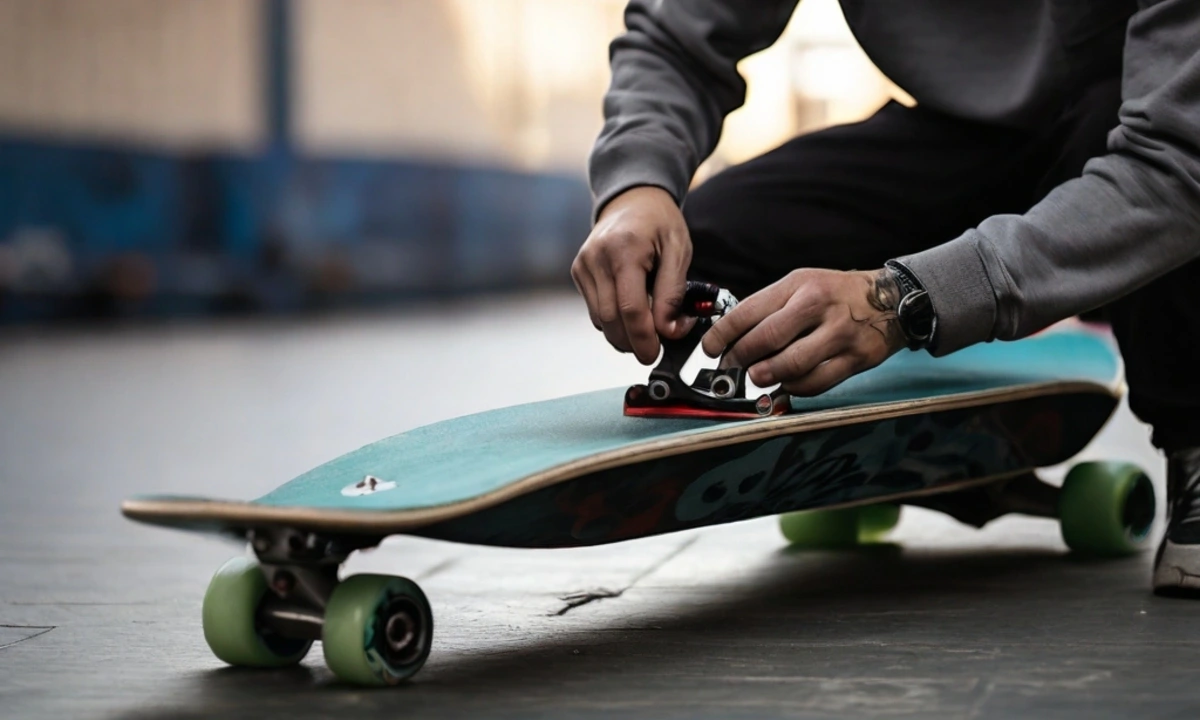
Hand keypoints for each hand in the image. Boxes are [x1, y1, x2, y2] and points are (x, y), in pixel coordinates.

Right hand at [571, 186, 692, 364]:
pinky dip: (613, 320)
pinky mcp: (578, 272)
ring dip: (623, 335)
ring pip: (600, 320)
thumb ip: (674, 293)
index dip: (643, 338)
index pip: (630, 308)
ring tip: (647, 329)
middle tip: (654, 349)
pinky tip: (630, 312)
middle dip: (633, 343)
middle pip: (611, 320)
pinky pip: (595, 310)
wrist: (632, 198)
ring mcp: (583, 265)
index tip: (655, 354)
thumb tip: (668, 331)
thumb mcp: (679, 251)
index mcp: (624, 250)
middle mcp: (597, 258)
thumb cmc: (660, 223)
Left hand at [700, 268, 907, 395]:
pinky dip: (795, 387)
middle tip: (731, 367)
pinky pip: (817, 382)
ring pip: (792, 364)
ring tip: (757, 377)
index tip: (710, 348)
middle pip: (767, 339)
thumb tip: (733, 337)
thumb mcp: (802, 284)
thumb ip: (770, 307)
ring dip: (767, 376)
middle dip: (741, 358)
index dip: (723, 334)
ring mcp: (839, 333)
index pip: (749, 311)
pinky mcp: (856, 358)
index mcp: (799, 285)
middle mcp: (818, 306)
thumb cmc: (836, 294)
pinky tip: (787, 383)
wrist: (891, 299)